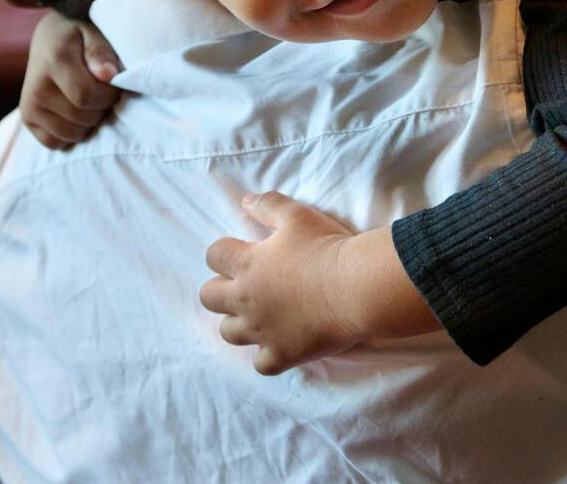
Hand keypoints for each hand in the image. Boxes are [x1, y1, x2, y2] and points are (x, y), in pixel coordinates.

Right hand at [18, 10, 119, 148]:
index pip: (87, 96)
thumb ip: (101, 52)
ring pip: (73, 134)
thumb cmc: (79, 34)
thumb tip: (108, 75)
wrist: (50, 37)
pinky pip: (56, 143)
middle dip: (101, 107)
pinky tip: (74, 112)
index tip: (113, 81)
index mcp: (54, 62)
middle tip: (100, 89)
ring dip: (89, 121)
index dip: (108, 94)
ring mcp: (28, 106)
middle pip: (82, 117)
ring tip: (87, 98)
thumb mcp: (93, 33)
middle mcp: (36, 87)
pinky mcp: (27, 119)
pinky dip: (71, 133)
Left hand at [200, 192, 363, 374]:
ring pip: (228, 333)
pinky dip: (265, 357)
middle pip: (209, 297)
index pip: (213, 255)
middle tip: (244, 285)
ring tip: (257, 316)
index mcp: (247, 264)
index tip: (241, 251)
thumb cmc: (327, 247)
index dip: (223, 252)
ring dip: (237, 323)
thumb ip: (267, 205)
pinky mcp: (283, 354)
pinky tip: (278, 345)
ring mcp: (262, 330)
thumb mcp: (296, 215)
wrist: (357, 286)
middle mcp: (246, 299)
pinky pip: (260, 365)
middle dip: (220, 289)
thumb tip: (244, 201)